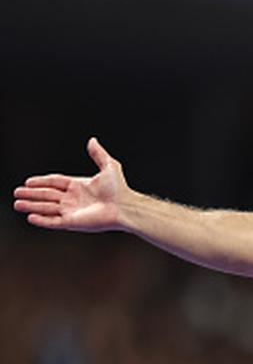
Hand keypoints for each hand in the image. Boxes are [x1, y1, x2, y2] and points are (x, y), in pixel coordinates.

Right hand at [13, 137, 129, 231]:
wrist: (125, 206)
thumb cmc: (120, 189)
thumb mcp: (109, 166)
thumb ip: (98, 154)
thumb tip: (93, 140)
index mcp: (79, 186)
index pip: (54, 183)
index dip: (41, 182)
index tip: (27, 182)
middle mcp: (74, 199)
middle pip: (47, 196)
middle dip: (32, 194)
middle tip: (17, 193)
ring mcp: (72, 211)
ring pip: (47, 208)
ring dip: (32, 206)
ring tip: (17, 204)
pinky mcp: (73, 222)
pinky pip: (54, 222)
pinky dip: (42, 220)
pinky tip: (30, 217)